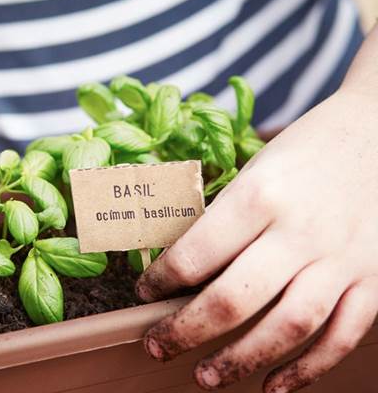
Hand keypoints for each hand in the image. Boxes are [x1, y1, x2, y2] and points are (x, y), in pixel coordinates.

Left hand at [136, 27, 377, 391]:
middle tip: (156, 346)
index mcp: (260, 195)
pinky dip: (308, 368)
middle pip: (233, 300)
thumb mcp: (256, 167)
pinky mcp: (374, 278)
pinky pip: (341, 335)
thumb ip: (225, 216)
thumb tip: (184, 262)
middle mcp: (299, 232)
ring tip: (205, 377)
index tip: (144, 293)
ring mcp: (340, 259)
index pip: (195, 253)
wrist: (377, 129)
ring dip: (240, 359)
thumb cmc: (307, 147)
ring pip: (287, 327)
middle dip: (185, 331)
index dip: (161, 281)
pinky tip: (274, 385)